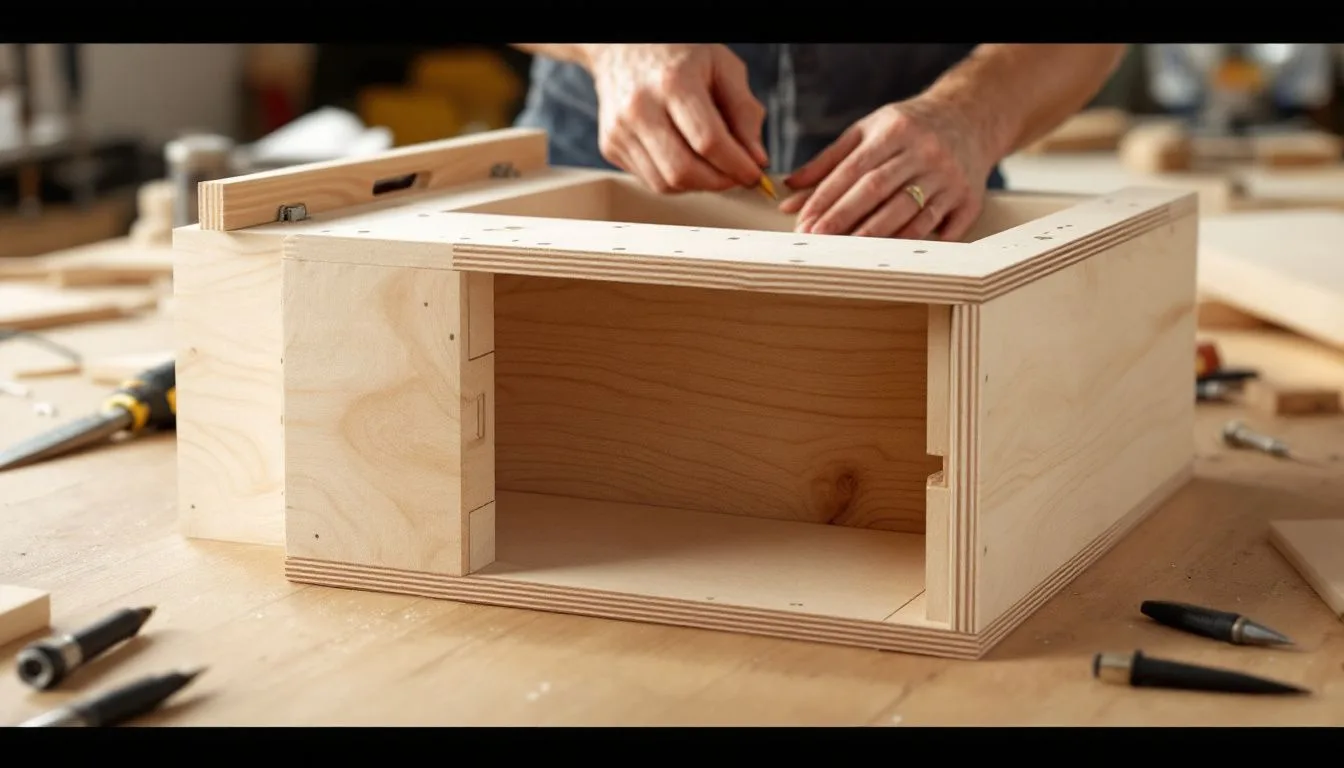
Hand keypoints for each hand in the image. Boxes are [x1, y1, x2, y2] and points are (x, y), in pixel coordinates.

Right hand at [587, 44, 768, 193]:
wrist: (622, 45)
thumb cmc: (678, 53)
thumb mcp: (723, 67)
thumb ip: (744, 112)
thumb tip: (756, 159)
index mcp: (673, 81)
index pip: (709, 141)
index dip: (737, 166)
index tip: (754, 175)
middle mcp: (640, 107)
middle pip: (683, 170)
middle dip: (718, 183)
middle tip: (735, 177)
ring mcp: (620, 129)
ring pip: (665, 184)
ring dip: (698, 185)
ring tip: (712, 167)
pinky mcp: (610, 145)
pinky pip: (650, 180)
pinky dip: (675, 180)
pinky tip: (685, 158)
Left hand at [779, 97, 993, 240]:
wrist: (970, 118)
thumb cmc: (909, 128)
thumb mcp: (868, 130)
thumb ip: (829, 161)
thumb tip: (790, 191)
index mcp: (896, 130)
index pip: (853, 170)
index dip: (826, 199)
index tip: (804, 223)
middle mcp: (925, 151)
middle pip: (878, 191)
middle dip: (844, 219)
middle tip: (818, 241)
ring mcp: (950, 177)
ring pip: (909, 213)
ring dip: (875, 237)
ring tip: (847, 254)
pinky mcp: (969, 199)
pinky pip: (940, 228)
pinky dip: (915, 244)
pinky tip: (892, 257)